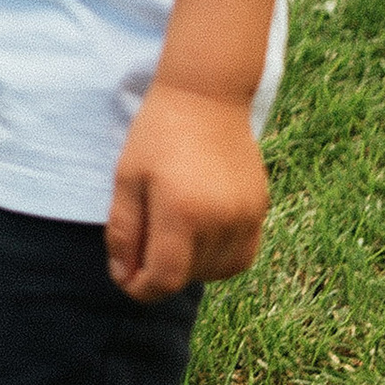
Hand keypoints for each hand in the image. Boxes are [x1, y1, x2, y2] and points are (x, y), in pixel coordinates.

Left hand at [105, 83, 268, 301]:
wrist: (207, 95)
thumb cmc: (157, 134)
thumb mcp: (126, 178)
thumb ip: (123, 231)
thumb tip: (125, 278)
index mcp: (182, 211)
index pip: (165, 279)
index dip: (141, 289)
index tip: (126, 278)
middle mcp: (221, 220)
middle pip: (188, 277)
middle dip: (160, 272)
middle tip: (142, 240)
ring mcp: (246, 217)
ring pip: (216, 272)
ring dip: (189, 267)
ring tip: (170, 232)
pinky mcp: (260, 211)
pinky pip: (240, 257)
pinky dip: (217, 258)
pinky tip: (198, 234)